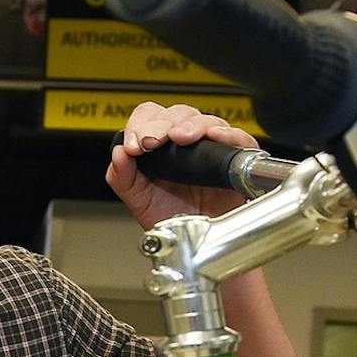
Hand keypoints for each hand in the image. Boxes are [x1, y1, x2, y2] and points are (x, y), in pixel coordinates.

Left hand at [105, 102, 257, 227]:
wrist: (196, 243)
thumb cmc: (172, 218)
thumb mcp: (138, 200)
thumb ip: (122, 177)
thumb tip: (118, 154)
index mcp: (161, 144)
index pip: (151, 115)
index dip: (140, 123)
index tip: (134, 145)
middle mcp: (186, 141)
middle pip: (177, 113)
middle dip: (160, 125)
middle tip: (150, 142)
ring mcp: (210, 147)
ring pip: (205, 120)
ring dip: (190, 125)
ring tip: (178, 137)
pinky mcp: (234, 159)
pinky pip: (238, 138)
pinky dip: (228, 134)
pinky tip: (214, 136)